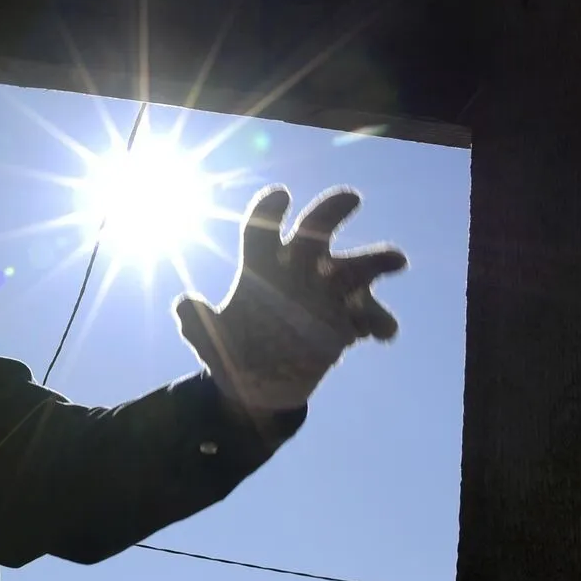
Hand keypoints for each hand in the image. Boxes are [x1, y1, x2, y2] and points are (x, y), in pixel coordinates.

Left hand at [175, 186, 405, 411]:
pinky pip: (369, 316)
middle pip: (314, 231)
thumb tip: (184, 303)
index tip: (281, 196)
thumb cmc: (233, 351)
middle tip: (351, 197)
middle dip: (331, 211)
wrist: (261, 385)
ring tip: (396, 259)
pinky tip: (381, 333)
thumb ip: (197, 323)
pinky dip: (379, 321)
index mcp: (260, 266)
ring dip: (375, 259)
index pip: (262, 230)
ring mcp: (326, 294)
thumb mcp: (209, 341)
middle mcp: (297, 271)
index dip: (269, 211)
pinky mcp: (348, 322)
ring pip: (354, 267)